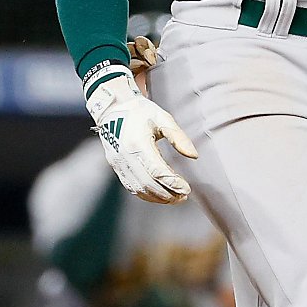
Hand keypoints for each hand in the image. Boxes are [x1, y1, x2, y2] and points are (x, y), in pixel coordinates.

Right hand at [83, 64, 197, 203]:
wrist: (113, 108)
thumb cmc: (140, 112)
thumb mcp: (162, 118)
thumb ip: (178, 137)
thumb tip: (194, 155)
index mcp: (138, 142)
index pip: (157, 170)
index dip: (173, 183)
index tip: (186, 189)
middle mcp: (125, 155)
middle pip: (148, 183)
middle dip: (168, 194)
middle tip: (183, 197)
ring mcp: (118, 162)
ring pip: (139, 189)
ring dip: (158, 197)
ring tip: (174, 198)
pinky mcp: (116, 166)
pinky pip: (131, 186)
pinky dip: (146, 194)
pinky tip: (159, 195)